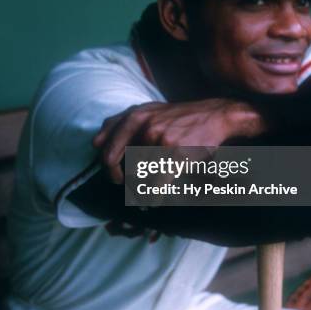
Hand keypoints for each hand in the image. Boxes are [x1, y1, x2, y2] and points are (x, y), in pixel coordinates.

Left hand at [92, 99, 265, 182]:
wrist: (215, 115)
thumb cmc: (178, 117)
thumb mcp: (148, 110)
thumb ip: (120, 123)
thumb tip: (94, 142)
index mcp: (134, 116)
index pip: (105, 148)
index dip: (108, 168)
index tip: (117, 176)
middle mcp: (144, 126)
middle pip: (116, 164)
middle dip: (119, 180)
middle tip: (127, 186)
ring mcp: (160, 139)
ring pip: (136, 176)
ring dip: (139, 190)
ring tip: (148, 190)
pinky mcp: (176, 154)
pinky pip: (156, 184)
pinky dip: (153, 196)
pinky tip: (155, 199)